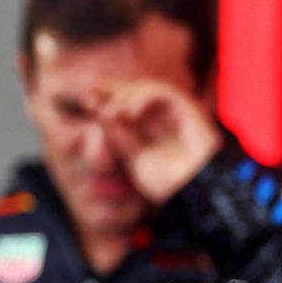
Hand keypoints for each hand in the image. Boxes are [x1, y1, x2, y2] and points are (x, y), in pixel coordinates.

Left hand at [93, 79, 220, 205]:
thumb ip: (119, 137)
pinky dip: (145, 97)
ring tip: (109, 113)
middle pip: (135, 91)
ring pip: (149, 88)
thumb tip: (100, 116)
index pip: (126, 104)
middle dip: (111, 89)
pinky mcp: (190, 111)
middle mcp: (163, 115)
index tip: (86, 99)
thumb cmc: (168, 182)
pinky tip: (128, 113)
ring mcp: (177, 111)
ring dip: (125, 95)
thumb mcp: (133, 157)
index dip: (107, 98)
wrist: (195, 194)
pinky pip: (167, 93)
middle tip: (89, 95)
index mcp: (149, 127)